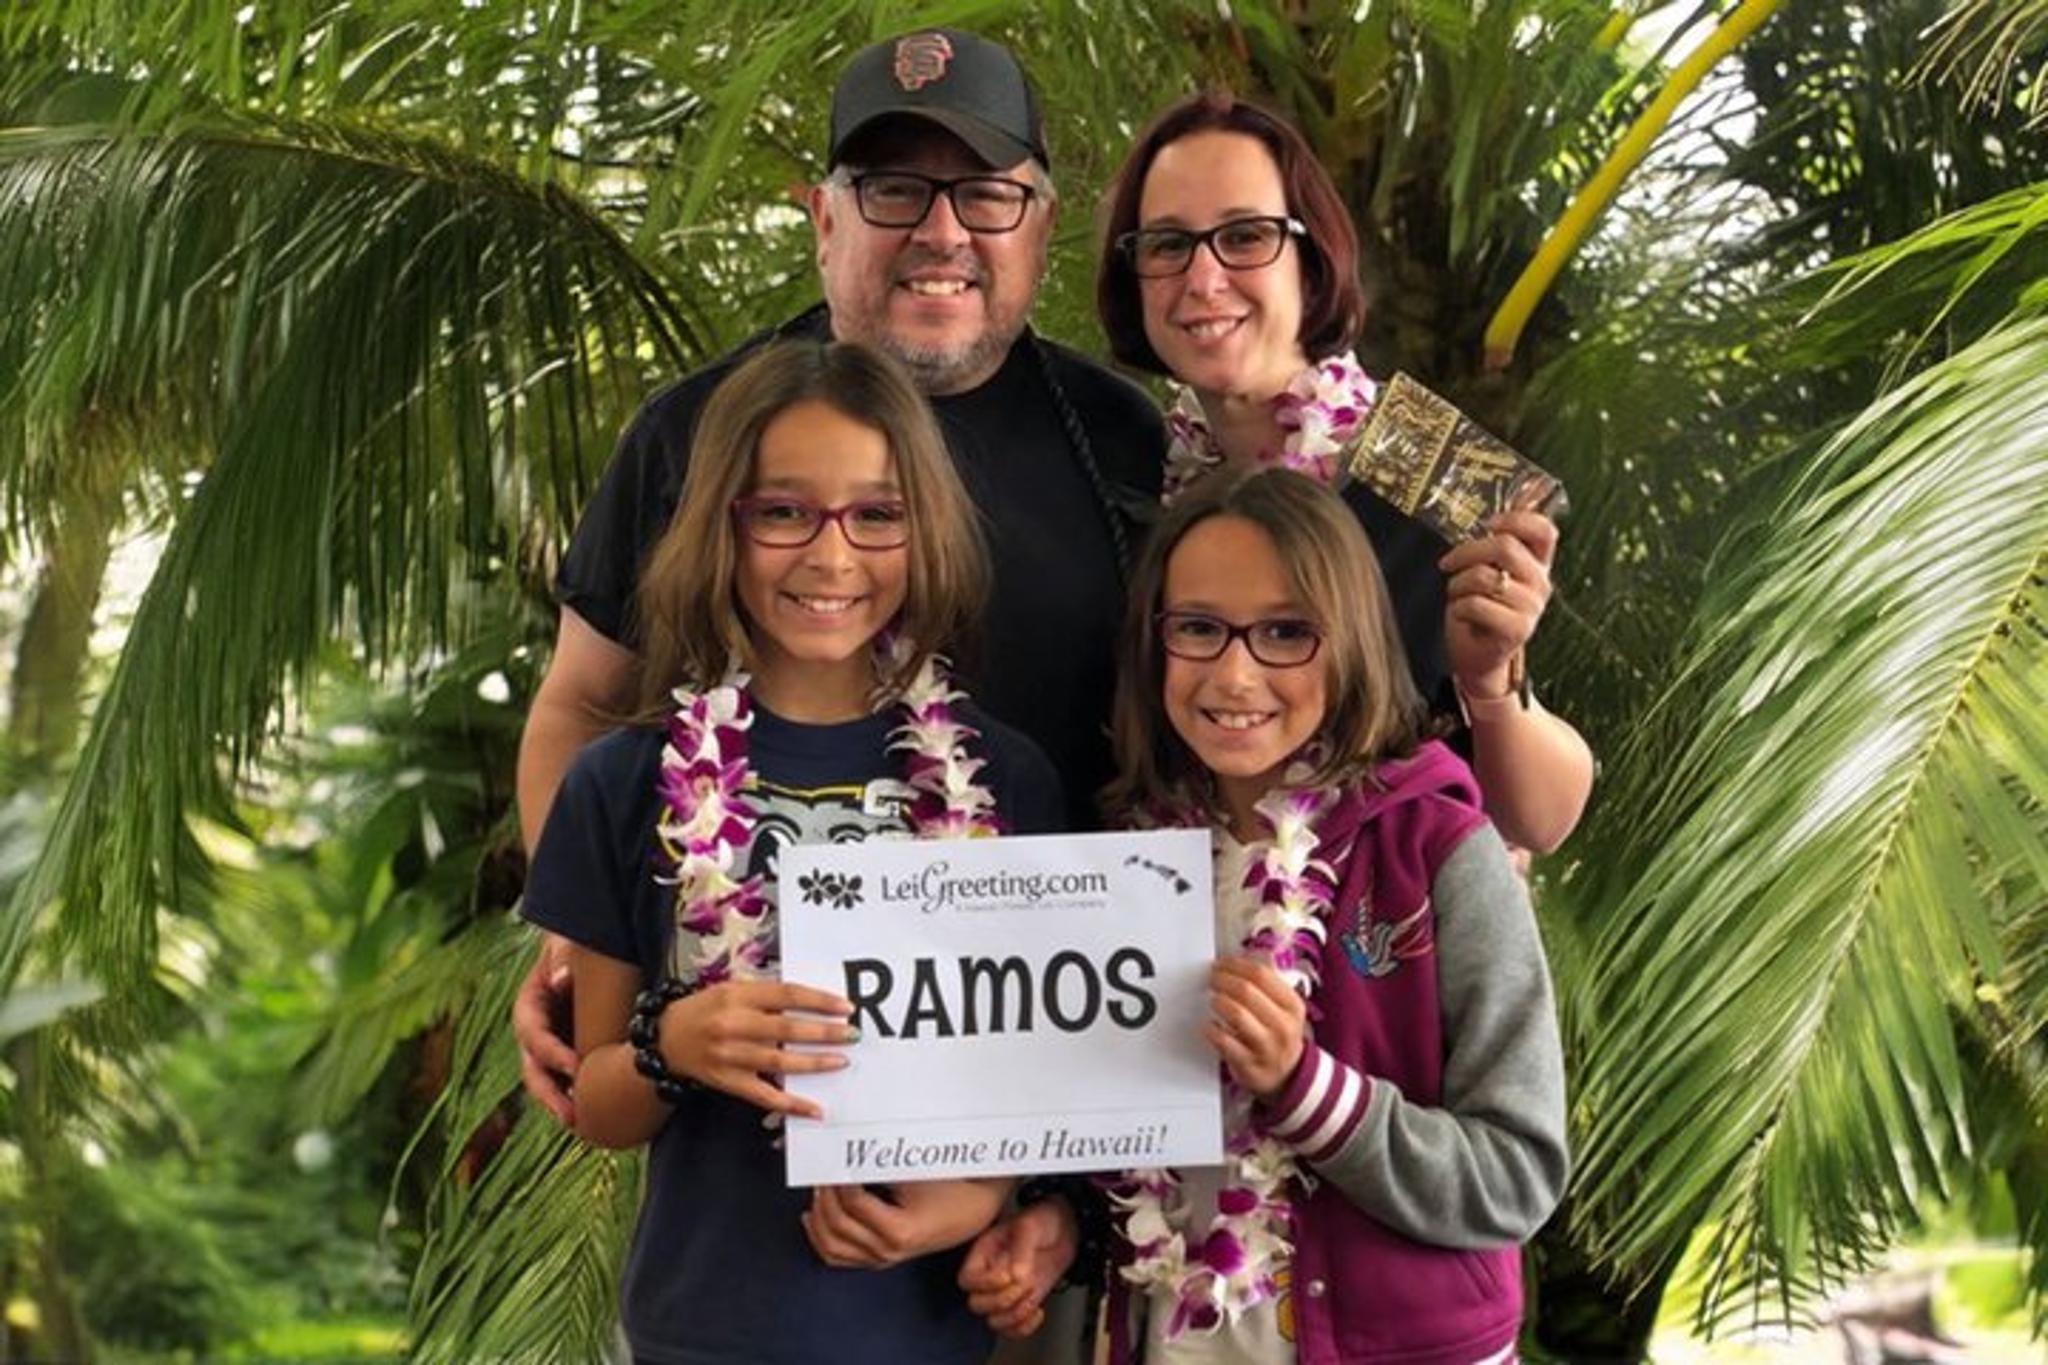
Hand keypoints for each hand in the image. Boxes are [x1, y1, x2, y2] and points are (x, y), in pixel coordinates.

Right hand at [513, 934, 578, 1125]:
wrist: (592, 952)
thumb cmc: (578, 946)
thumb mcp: (568, 946)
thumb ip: (563, 959)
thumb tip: (561, 979)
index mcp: (529, 1007)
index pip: (534, 1035)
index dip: (551, 1053)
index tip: (575, 1068)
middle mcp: (536, 1033)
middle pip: (535, 1071)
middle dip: (550, 1096)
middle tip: (571, 1116)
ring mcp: (553, 1047)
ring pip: (550, 1083)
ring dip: (563, 1105)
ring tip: (582, 1125)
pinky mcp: (572, 1055)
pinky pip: (572, 1080)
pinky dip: (580, 1097)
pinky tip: (597, 1115)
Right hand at [660, 980, 854, 1118]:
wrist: (666, 1039)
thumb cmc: (705, 1009)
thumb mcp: (732, 989)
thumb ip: (766, 994)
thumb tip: (810, 1001)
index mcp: (738, 996)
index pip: (787, 995)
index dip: (819, 1001)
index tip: (845, 1007)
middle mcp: (734, 1025)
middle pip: (787, 1029)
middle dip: (824, 1032)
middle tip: (852, 1034)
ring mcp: (731, 1056)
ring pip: (780, 1062)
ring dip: (814, 1063)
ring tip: (841, 1061)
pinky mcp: (729, 1082)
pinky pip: (765, 1096)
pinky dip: (791, 1103)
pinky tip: (815, 1108)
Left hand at [803, 1179, 1009, 1268]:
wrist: (975, 1211)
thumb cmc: (951, 1189)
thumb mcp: (917, 1172)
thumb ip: (879, 1164)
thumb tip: (846, 1151)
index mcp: (898, 1230)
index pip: (852, 1203)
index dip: (837, 1180)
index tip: (833, 1159)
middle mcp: (887, 1251)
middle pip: (836, 1225)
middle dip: (823, 1195)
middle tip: (822, 1171)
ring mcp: (882, 1259)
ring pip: (831, 1246)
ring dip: (818, 1216)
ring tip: (819, 1190)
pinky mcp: (879, 1260)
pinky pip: (838, 1258)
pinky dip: (821, 1238)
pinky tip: (813, 1218)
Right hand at [959, 1198, 1077, 1337]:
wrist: (1064, 1229)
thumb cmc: (1042, 1220)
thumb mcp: (1030, 1227)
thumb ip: (1021, 1249)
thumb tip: (1015, 1276)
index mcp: (983, 1254)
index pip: (967, 1280)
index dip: (984, 1283)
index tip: (1007, 1276)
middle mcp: (990, 1276)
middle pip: (976, 1304)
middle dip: (1001, 1301)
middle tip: (1023, 1285)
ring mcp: (1005, 1293)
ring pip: (994, 1321)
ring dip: (1015, 1315)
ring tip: (1032, 1296)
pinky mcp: (1022, 1304)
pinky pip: (1014, 1330)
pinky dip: (1026, 1328)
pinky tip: (1039, 1311)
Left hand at [1206, 956, 1305, 1099]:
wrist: (1287, 1075)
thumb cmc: (1279, 1034)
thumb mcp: (1285, 1008)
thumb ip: (1267, 984)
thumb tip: (1237, 961)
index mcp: (1292, 1005)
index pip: (1261, 974)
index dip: (1235, 965)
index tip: (1221, 963)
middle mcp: (1283, 1025)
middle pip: (1246, 991)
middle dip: (1223, 980)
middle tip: (1212, 979)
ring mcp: (1267, 1047)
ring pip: (1237, 1014)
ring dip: (1218, 1001)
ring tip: (1213, 999)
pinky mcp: (1249, 1065)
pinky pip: (1224, 1042)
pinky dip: (1212, 1030)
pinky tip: (1210, 1025)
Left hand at [1438, 511, 1556, 696]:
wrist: (1479, 657)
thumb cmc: (1479, 610)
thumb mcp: (1489, 571)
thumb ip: (1497, 543)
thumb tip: (1508, 500)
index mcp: (1537, 564)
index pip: (1544, 530)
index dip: (1516, 520)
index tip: (1490, 524)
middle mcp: (1540, 584)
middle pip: (1504, 547)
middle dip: (1467, 552)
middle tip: (1448, 563)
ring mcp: (1531, 608)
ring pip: (1484, 576)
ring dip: (1457, 584)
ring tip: (1456, 595)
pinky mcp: (1516, 629)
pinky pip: (1476, 604)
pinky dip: (1457, 607)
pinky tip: (1461, 615)